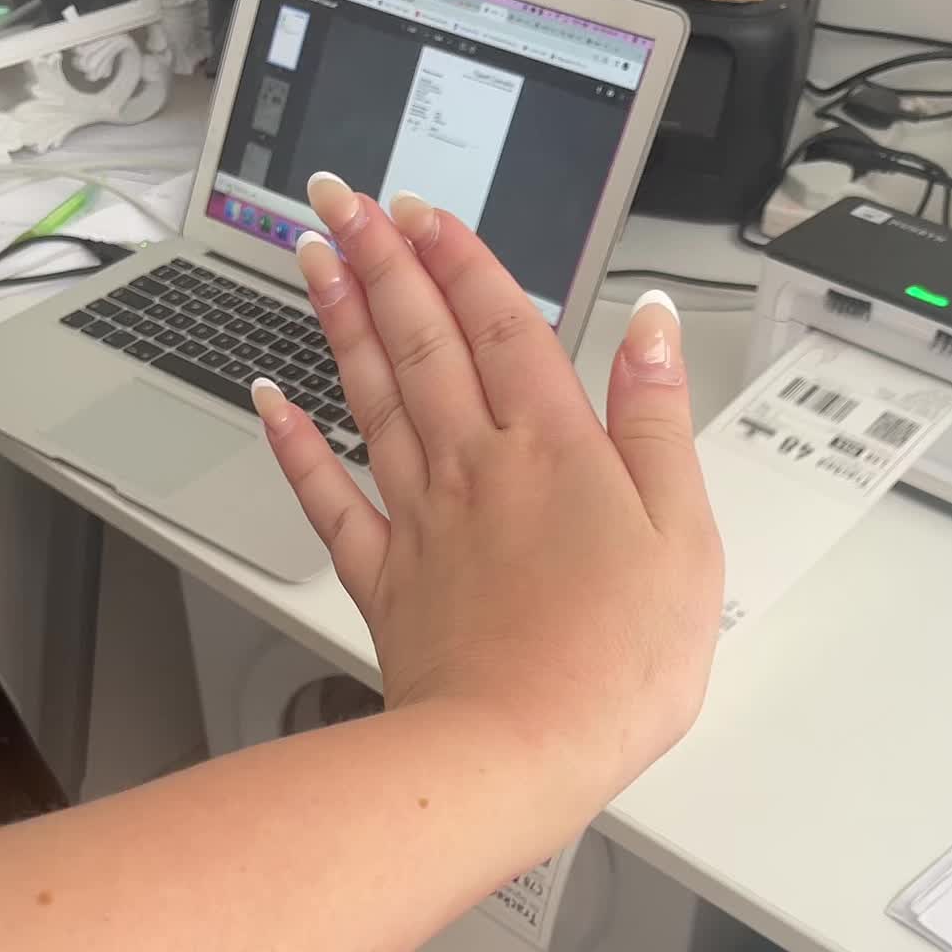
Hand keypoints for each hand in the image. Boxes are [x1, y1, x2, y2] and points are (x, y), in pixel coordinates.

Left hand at [252, 175, 722, 814]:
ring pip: (370, 397)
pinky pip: (329, 498)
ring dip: (338, 319)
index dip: (462, 257)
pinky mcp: (386, 581)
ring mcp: (422, 521)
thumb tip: (650, 329)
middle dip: (381, 259)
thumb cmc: (613, 664)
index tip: (425, 207)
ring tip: (309, 256)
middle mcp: (476, 467)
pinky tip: (268, 400)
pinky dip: (294, 446)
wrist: (516, 754)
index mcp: (553, 450)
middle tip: (342, 197)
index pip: (502, 324)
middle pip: (421, 341)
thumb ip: (659, 423)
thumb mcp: (683, 537)